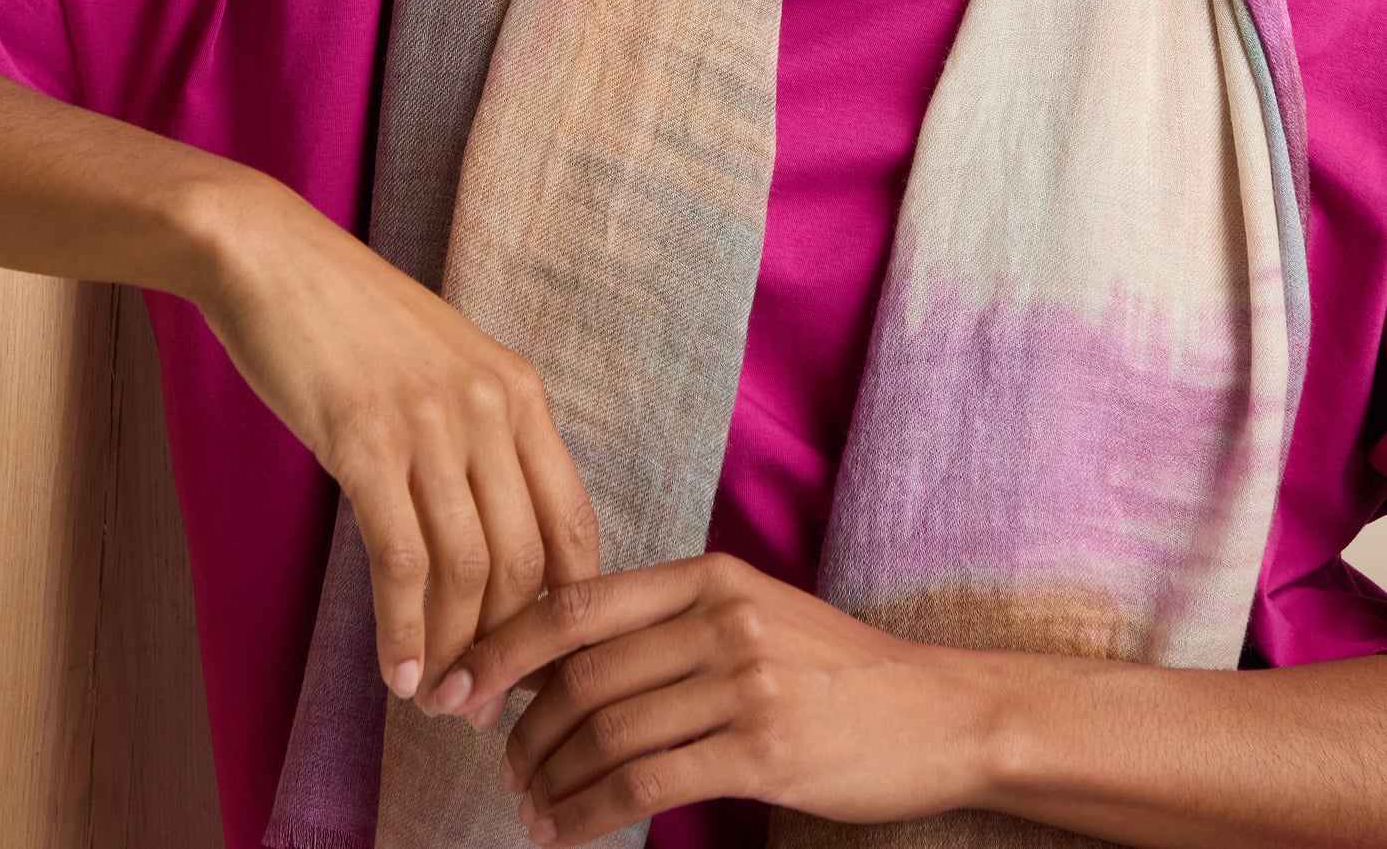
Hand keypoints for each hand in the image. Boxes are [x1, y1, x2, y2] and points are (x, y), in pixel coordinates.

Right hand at [189, 171, 599, 708]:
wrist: (273, 260)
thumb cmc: (353, 323)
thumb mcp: (444, 369)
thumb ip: (480, 440)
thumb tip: (494, 549)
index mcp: (520, 391)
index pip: (573, 525)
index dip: (564, 611)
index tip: (539, 664)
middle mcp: (490, 406)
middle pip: (524, 562)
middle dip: (507, 651)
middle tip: (480, 706)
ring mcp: (430, 422)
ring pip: (466, 571)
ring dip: (453, 654)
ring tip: (435, 702)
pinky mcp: (365, 440)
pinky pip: (400, 560)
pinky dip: (403, 631)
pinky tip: (396, 672)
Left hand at [431, 553, 995, 841]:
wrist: (938, 711)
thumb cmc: (833, 668)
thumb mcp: (752, 614)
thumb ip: (667, 625)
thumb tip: (558, 663)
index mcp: (709, 574)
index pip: (578, 603)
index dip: (505, 646)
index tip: (459, 684)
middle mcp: (721, 617)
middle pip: (581, 674)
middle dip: (521, 728)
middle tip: (500, 765)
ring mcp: (744, 681)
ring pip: (607, 732)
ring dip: (552, 778)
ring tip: (531, 806)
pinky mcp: (764, 748)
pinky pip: (647, 782)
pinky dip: (591, 812)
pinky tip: (568, 830)